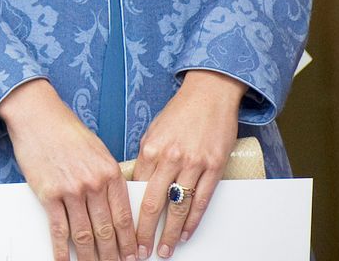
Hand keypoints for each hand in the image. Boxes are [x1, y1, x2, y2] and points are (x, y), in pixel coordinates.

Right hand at [0, 78, 136, 260]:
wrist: (38, 115)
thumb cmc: (67, 130)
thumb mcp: (97, 150)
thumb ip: (108, 177)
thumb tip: (115, 206)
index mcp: (110, 171)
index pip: (124, 216)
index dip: (130, 241)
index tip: (134, 256)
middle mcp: (93, 183)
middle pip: (106, 231)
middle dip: (112, 255)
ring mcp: (71, 190)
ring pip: (84, 236)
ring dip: (90, 258)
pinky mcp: (49, 194)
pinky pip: (59, 230)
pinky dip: (62, 252)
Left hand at [131, 69, 244, 257]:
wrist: (209, 93)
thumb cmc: (180, 111)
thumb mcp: (154, 130)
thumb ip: (147, 156)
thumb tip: (137, 183)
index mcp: (151, 147)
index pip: (136, 188)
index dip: (130, 211)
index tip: (125, 229)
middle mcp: (170, 157)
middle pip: (153, 203)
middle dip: (145, 231)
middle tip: (141, 251)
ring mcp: (193, 163)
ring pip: (178, 207)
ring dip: (170, 233)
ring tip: (164, 249)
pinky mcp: (213, 166)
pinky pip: (201, 201)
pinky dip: (193, 221)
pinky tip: (186, 233)